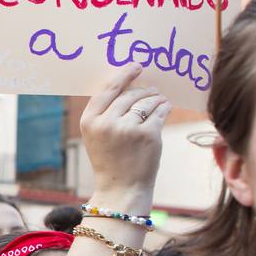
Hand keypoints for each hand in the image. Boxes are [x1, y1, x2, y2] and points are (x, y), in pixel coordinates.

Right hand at [79, 65, 170, 205]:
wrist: (122, 188)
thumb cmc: (110, 160)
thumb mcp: (97, 136)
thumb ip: (105, 112)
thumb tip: (128, 85)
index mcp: (89, 121)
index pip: (107, 90)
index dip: (123, 75)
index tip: (136, 66)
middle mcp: (106, 123)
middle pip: (128, 94)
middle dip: (143, 90)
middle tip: (153, 90)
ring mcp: (127, 129)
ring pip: (145, 102)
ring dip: (156, 98)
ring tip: (160, 100)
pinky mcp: (148, 135)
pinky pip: (159, 112)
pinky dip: (164, 107)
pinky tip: (165, 107)